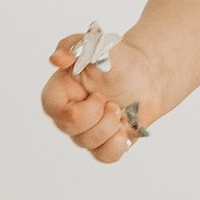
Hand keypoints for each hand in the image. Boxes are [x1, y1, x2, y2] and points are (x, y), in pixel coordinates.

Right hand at [43, 35, 158, 163]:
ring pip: (88, 144)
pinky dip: (118, 143)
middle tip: (112, 102)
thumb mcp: (98, 44)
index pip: (51, 108)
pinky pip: (105, 156)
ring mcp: (86, 130)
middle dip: (97, 117)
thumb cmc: (120, 60)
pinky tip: (124, 127)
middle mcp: (70, 112)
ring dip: (110, 126)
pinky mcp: (104, 143)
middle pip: (69, 129)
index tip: (96, 95)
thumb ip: (75, 45)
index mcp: (63, 89)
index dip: (73, 108)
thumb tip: (57, 58)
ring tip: (119, 110)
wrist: (147, 77)